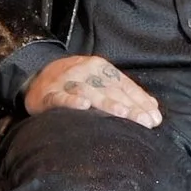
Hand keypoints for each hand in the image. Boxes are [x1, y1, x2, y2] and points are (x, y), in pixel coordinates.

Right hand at [22, 55, 162, 127]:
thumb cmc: (76, 82)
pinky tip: (83, 107)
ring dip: (107, 102)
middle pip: (111, 90)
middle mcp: (86, 71)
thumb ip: (125, 93)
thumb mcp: (100, 81)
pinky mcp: (50, 94)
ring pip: (90, 92)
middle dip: (131, 107)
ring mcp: (67, 81)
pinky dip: (72, 102)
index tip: (154, 117)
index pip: (125, 85)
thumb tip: (153, 108)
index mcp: (100, 68)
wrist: (36, 76)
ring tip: (123, 113)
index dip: (140, 101)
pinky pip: (62, 98)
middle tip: (146, 122)